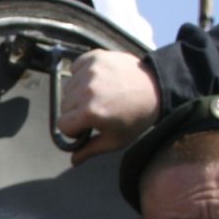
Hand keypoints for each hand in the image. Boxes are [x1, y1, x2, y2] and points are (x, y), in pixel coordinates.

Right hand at [58, 50, 159, 164]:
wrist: (157, 87)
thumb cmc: (137, 116)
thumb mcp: (115, 140)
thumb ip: (90, 150)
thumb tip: (73, 161)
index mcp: (89, 112)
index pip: (61, 124)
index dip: (73, 129)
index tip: (86, 126)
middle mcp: (86, 90)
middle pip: (64, 106)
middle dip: (75, 111)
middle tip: (96, 110)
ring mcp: (89, 72)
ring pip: (68, 87)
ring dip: (78, 93)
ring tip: (99, 94)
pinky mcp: (94, 57)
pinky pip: (75, 68)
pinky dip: (81, 74)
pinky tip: (97, 80)